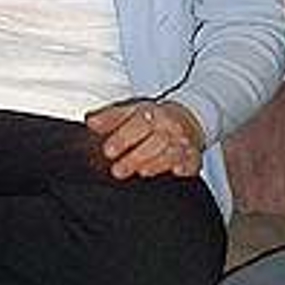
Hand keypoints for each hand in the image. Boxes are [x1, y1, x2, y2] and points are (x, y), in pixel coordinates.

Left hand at [85, 99, 204, 180]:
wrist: (188, 118)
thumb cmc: (154, 118)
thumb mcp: (131, 112)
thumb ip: (111, 118)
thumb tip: (90, 122)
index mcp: (153, 113)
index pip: (138, 123)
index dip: (123, 137)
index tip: (108, 151)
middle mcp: (170, 126)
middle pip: (155, 140)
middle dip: (136, 156)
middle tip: (117, 170)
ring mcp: (184, 141)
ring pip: (172, 152)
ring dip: (157, 163)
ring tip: (142, 172)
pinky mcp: (194, 155)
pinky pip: (193, 161)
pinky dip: (186, 166)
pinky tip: (176, 171)